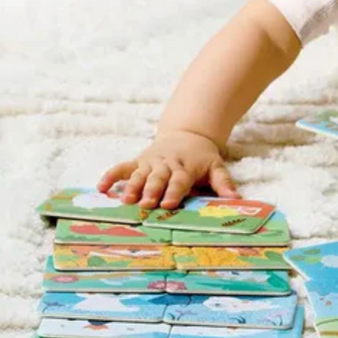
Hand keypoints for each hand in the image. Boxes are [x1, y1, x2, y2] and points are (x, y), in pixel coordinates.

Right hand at [98, 129, 237, 208]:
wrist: (188, 133)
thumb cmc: (202, 158)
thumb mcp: (216, 167)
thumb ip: (223, 183)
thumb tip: (236, 198)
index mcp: (185, 167)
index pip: (179, 181)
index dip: (174, 192)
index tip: (168, 204)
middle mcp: (166, 164)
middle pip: (158, 178)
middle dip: (152, 190)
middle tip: (146, 204)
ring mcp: (151, 162)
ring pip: (140, 174)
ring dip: (132, 186)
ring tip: (125, 200)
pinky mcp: (139, 161)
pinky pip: (123, 168)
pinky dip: (112, 176)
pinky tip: (102, 187)